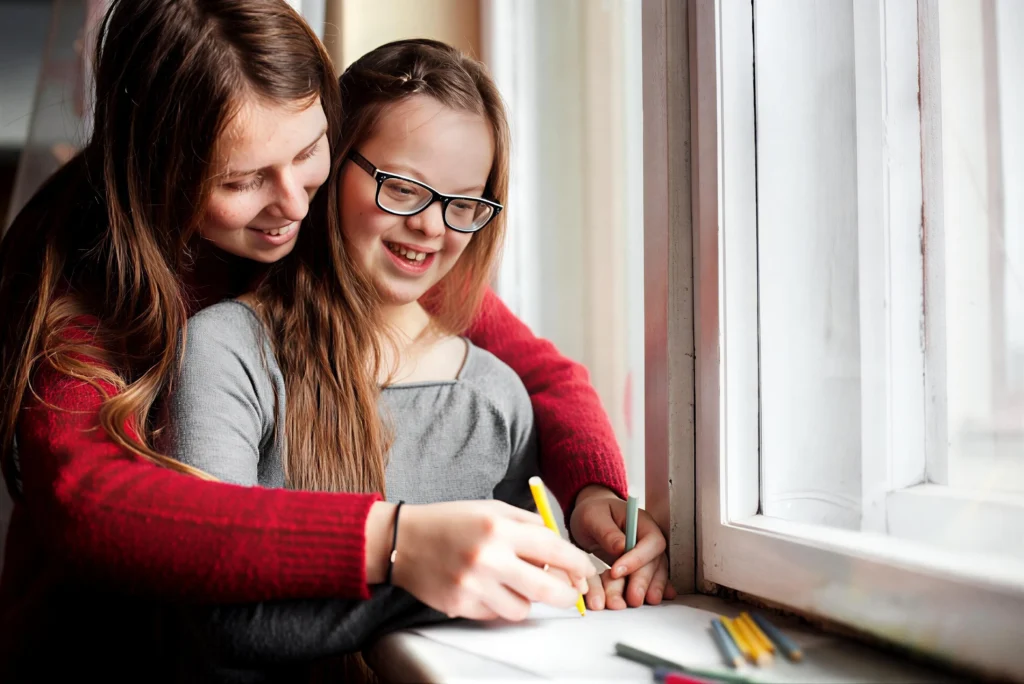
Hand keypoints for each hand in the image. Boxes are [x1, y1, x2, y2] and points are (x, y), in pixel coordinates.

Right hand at [383, 500, 593, 621]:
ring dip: (526, 600)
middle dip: (567, 595)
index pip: (555, 550)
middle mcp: (488, 558)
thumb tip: (563, 552)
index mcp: (499, 528)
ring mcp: (473, 585)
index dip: (577, 564)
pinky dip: (499, 605)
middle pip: (547, 590)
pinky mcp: (460, 605)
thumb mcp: (493, 510)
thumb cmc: (451, 521)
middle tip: (570, 594)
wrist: (403, 539)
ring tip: (512, 583)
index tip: (584, 571)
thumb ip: (530, 526)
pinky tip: (487, 587)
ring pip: (523, 609)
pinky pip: (496, 615)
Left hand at [569, 485, 676, 606]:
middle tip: (632, 598)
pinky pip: (651, 577)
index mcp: (641, 521)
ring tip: (637, 603)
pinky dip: (653, 588)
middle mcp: (649, 537)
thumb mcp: (593, 517)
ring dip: (648, 589)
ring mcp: (648, 552)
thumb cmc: (593, 513)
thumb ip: (607, 531)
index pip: (651, 541)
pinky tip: (653, 599)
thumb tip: (622, 547)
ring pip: (655, 572)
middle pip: (655, 561)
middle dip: (643, 580)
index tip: (616, 571)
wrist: (591, 517)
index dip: (638, 558)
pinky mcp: (642, 565)